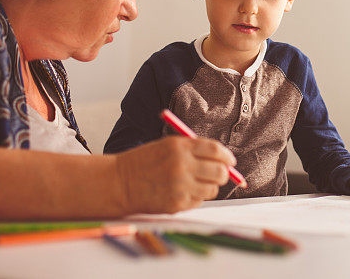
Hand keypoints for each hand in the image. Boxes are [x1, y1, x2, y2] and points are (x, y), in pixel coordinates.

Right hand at [114, 136, 236, 213]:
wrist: (119, 182)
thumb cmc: (144, 162)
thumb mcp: (167, 146)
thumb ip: (194, 150)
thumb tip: (223, 159)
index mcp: (180, 147)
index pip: (216, 150)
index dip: (227, 157)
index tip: (230, 161)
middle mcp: (182, 166)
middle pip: (220, 172)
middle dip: (223, 173)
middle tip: (219, 174)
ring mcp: (180, 186)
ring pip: (212, 189)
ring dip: (209, 186)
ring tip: (195, 183)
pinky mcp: (177, 204)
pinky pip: (199, 201)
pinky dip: (195, 197)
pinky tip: (181, 192)